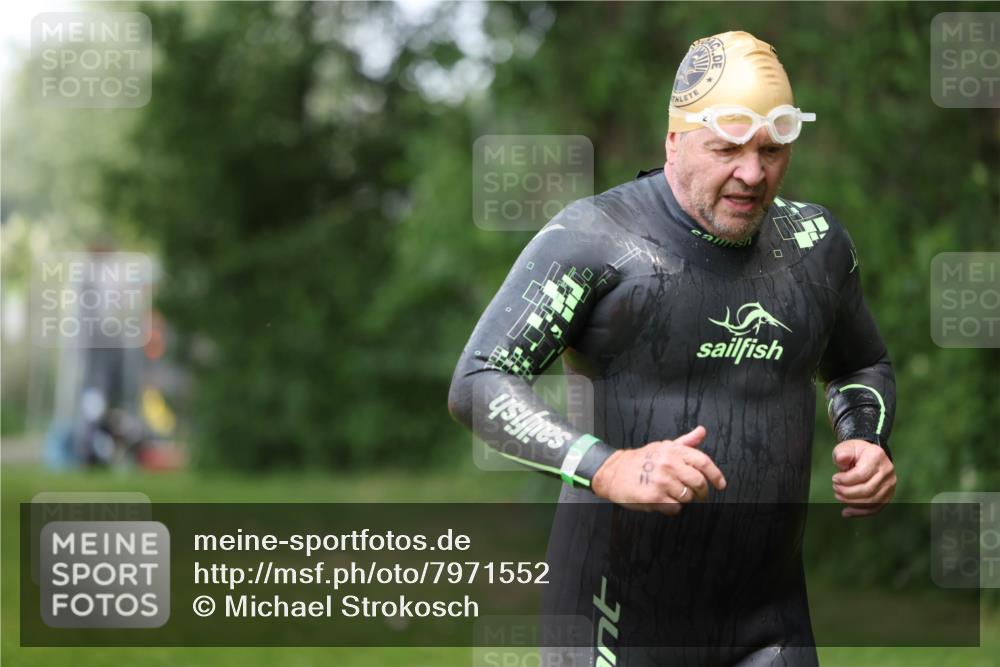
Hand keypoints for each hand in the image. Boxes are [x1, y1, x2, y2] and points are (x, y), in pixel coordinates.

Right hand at [591, 426, 726, 515]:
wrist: (613, 472)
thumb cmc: (640, 460)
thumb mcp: (662, 446)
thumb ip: (685, 442)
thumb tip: (701, 432)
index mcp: (673, 450)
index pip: (703, 462)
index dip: (716, 475)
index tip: (720, 484)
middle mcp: (669, 464)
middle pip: (699, 482)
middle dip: (701, 492)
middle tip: (697, 494)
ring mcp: (661, 481)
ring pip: (688, 497)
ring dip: (684, 499)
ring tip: (672, 494)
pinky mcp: (654, 497)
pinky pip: (675, 508)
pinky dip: (672, 508)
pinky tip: (664, 501)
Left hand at [831, 440, 895, 517]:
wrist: (869, 456)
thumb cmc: (855, 452)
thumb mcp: (847, 447)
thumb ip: (842, 453)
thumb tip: (841, 459)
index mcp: (877, 456)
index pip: (861, 474)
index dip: (845, 480)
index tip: (835, 478)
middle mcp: (887, 471)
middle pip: (867, 490)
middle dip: (847, 492)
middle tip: (835, 488)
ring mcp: (890, 484)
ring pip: (871, 501)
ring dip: (851, 503)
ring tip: (839, 497)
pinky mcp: (888, 495)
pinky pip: (875, 508)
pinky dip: (859, 512)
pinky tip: (847, 512)